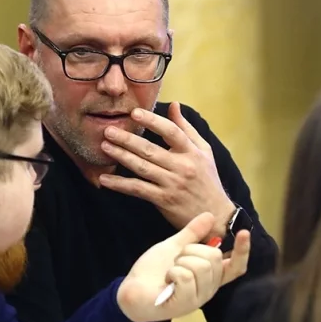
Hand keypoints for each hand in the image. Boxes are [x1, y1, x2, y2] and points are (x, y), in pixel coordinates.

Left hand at [99, 102, 235, 236]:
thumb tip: (173, 105)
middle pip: (150, 149)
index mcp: (192, 152)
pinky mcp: (163, 200)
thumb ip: (186, 128)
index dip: (152, 121)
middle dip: (127, 139)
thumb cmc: (208, 180)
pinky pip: (138, 189)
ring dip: (121, 156)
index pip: (171, 131)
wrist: (216, 216)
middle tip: (108, 130)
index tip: (134, 113)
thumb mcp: (204, 151)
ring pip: (142, 167)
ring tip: (104, 146)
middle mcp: (182, 167)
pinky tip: (105, 179)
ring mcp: (172, 184)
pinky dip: (120, 184)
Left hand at [116, 212, 249, 321]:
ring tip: (170, 272)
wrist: (130, 290)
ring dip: (180, 262)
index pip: (236, 266)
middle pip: (215, 257)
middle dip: (191, 250)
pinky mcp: (184, 304)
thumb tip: (210, 215)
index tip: (244, 232)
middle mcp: (208, 289)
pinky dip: (172, 272)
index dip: (243, 250)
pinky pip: (186, 277)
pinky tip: (166, 280)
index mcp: (208, 277)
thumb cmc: (153, 272)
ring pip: (202, 266)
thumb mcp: (173, 247)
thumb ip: (192, 234)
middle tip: (176, 260)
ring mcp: (198, 299)